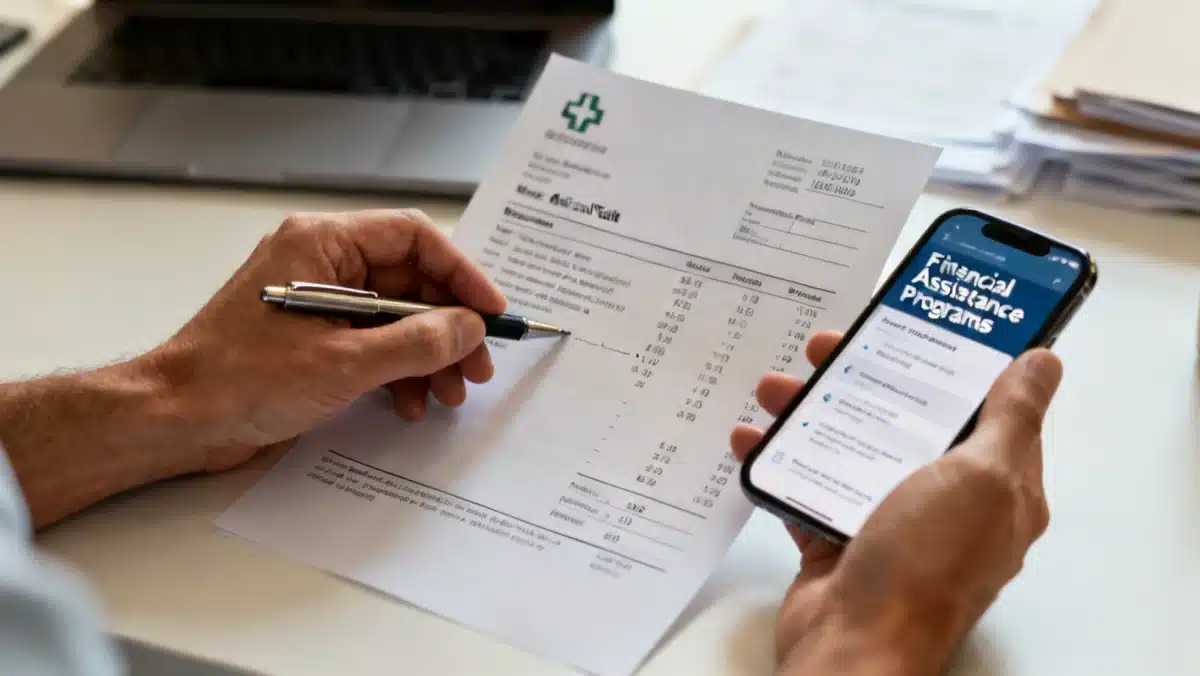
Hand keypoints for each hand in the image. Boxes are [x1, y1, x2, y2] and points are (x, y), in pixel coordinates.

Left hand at [147, 209, 506, 472]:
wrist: (175, 420)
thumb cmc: (237, 380)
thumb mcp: (344, 362)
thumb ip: (416, 342)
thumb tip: (467, 328)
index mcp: (322, 243)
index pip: (414, 238)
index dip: (462, 274)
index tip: (491, 311)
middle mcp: (321, 262)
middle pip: (410, 281)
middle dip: (449, 327)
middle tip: (478, 364)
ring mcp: (317, 302)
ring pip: (397, 317)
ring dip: (429, 355)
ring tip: (451, 393)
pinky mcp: (312, 338)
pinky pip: (373, 343)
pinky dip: (398, 371)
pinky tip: (411, 403)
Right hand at [730, 332, 1062, 675]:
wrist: (853, 646)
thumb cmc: (925, 566)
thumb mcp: (981, 477)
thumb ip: (1010, 417)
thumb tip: (1044, 364)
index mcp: (996, 489)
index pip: (986, 411)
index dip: (955, 364)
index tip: (919, 323)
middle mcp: (945, 504)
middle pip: (907, 421)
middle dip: (865, 377)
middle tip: (826, 346)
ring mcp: (888, 522)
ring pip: (852, 447)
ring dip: (811, 412)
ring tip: (775, 388)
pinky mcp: (837, 539)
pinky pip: (809, 486)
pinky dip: (780, 461)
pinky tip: (752, 439)